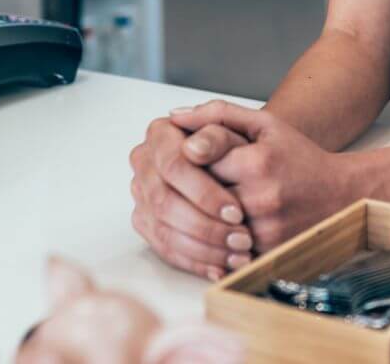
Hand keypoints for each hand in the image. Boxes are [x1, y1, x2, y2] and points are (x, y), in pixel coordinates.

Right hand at [128, 115, 253, 279]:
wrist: (246, 159)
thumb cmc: (247, 141)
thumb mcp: (244, 124)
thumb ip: (217, 121)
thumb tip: (192, 146)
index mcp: (160, 134)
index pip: (174, 166)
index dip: (204, 192)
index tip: (237, 210)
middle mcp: (144, 163)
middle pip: (166, 202)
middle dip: (206, 225)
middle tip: (241, 239)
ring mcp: (142, 195)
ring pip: (165, 230)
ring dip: (204, 248)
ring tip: (238, 256)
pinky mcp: (147, 222)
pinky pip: (165, 249)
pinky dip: (195, 262)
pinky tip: (221, 267)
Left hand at [170, 102, 353, 252]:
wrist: (339, 195)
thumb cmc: (297, 156)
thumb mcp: (263, 124)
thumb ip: (218, 116)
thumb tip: (175, 116)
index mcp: (256, 163)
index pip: (198, 161)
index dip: (189, 158)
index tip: (189, 156)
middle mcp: (259, 199)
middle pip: (199, 196)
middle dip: (189, 188)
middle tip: (186, 182)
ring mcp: (262, 232)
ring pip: (208, 226)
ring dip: (199, 215)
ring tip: (200, 203)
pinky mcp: (265, 255)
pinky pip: (224, 250)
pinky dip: (216, 239)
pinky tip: (217, 225)